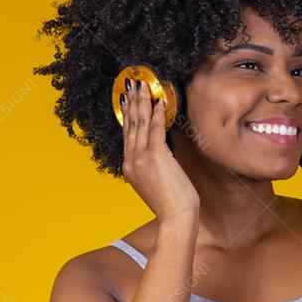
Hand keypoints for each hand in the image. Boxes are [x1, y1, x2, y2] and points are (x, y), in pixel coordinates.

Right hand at [120, 78, 199, 222]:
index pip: (127, 135)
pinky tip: (159, 102)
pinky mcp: (156, 156)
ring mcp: (141, 158)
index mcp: (129, 167)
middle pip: (130, 125)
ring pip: (140, 123)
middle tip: (132, 85)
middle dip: (132, 102)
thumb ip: (151, 166)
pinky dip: (157, 114)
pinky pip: (155, 129)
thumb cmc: (170, 203)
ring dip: (142, 102)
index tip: (126, 100)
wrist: (175, 217)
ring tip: (143, 86)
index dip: (127, 115)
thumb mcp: (154, 182)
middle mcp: (131, 160)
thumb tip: (160, 150)